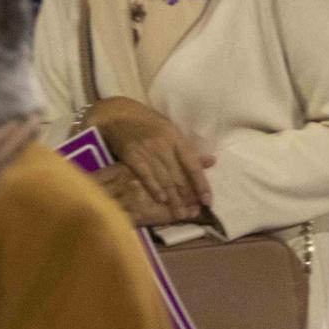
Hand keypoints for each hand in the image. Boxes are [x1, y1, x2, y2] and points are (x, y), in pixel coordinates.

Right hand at [87, 97, 214, 217]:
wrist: (117, 114)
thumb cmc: (147, 122)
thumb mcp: (170, 130)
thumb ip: (186, 149)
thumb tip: (210, 161)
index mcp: (176, 137)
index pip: (193, 165)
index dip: (201, 184)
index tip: (208, 200)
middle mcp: (164, 144)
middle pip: (179, 176)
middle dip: (188, 196)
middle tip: (195, 212)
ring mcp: (147, 150)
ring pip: (164, 179)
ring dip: (174, 199)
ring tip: (180, 213)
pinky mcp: (131, 156)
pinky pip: (145, 176)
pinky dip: (154, 189)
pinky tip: (161, 200)